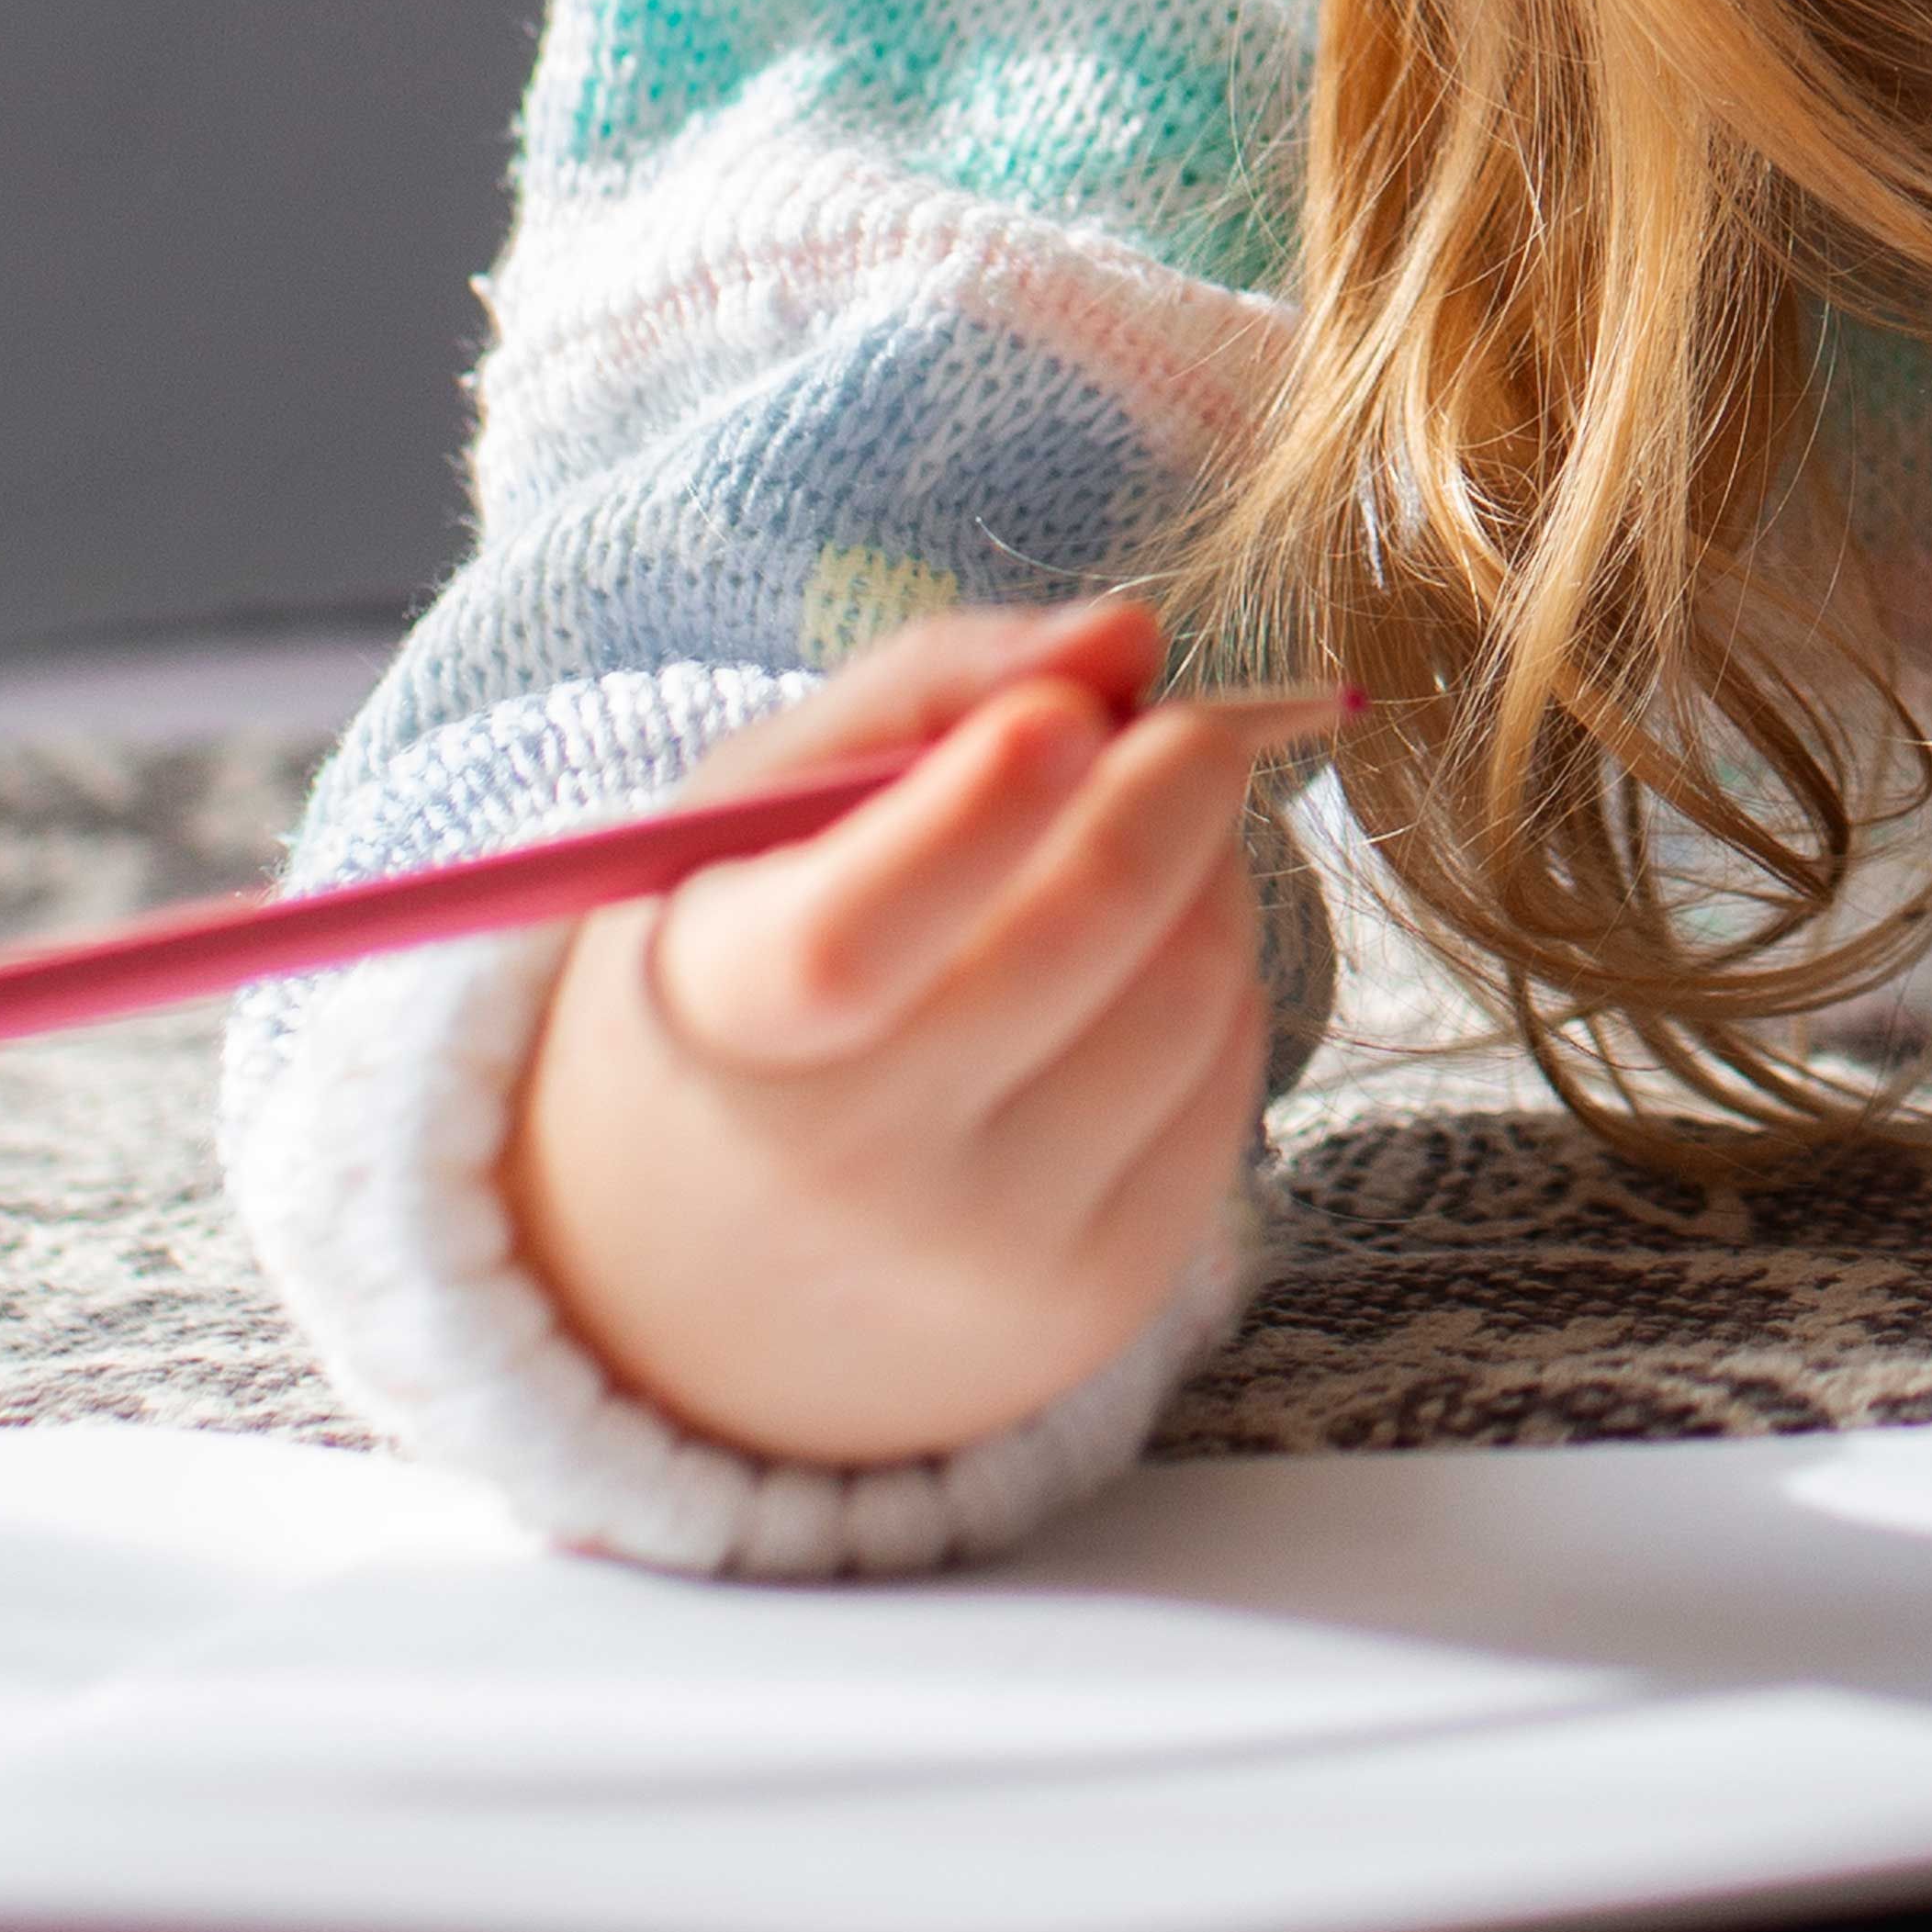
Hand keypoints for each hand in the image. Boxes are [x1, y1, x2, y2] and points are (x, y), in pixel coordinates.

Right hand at [505, 597, 1332, 1469]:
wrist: (704, 1277)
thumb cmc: (741, 975)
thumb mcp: (756, 811)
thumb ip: (927, 685)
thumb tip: (1125, 637)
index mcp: (720, 1022)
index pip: (846, 944)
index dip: (969, 816)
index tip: (1067, 712)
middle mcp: (848, 1168)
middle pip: (1072, 949)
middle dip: (1171, 791)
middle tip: (1193, 726)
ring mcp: (987, 1251)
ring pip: (1185, 998)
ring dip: (1207, 878)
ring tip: (1154, 840)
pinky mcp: (1104, 1295)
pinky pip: (1227, 1084)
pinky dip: (1216, 984)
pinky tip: (1143, 964)